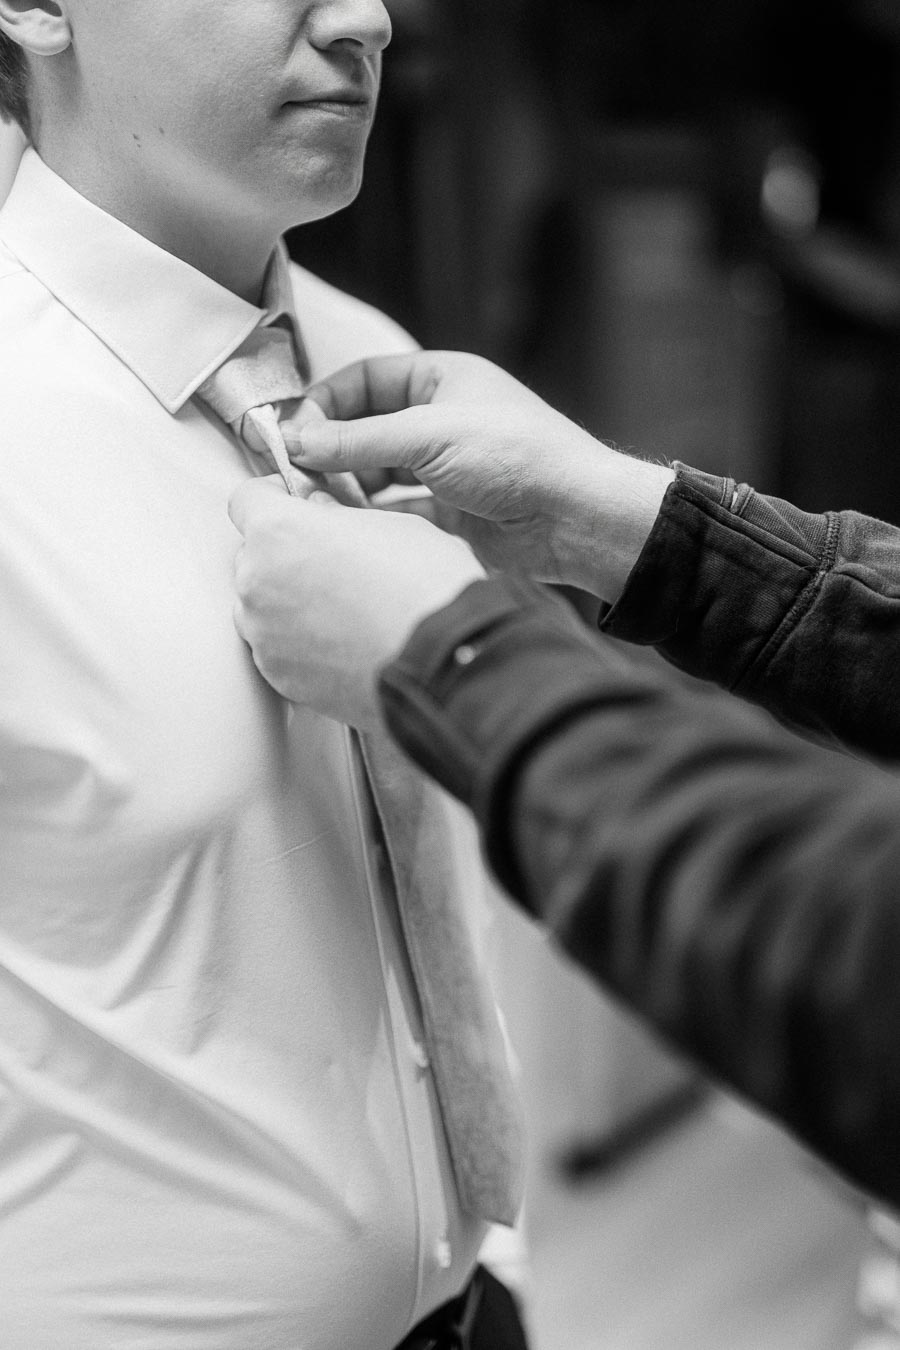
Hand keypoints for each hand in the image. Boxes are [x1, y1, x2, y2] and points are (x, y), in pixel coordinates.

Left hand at [228, 476, 485, 727]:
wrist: (444, 662)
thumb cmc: (425, 587)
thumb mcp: (390, 523)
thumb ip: (338, 515)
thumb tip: (322, 513)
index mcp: (278, 530)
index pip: (246, 499)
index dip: (275, 498)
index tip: (297, 507)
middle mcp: (256, 581)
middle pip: (255, 555)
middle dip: (286, 553)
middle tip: (334, 562)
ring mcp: (263, 634)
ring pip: (263, 605)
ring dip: (290, 600)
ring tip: (342, 609)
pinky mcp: (278, 675)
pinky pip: (278, 647)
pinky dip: (301, 643)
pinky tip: (342, 641)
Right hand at [287, 351, 673, 601]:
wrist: (574, 520)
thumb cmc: (513, 456)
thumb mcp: (427, 436)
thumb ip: (356, 440)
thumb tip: (292, 440)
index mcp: (443, 379)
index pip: (366, 379)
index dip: (326, 402)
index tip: (292, 434)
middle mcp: (442, 419)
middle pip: (367, 427)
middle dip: (331, 448)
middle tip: (298, 475)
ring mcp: (446, 468)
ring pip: (379, 472)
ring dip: (348, 485)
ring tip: (322, 503)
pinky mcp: (451, 513)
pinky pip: (397, 510)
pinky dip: (373, 516)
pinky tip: (352, 526)